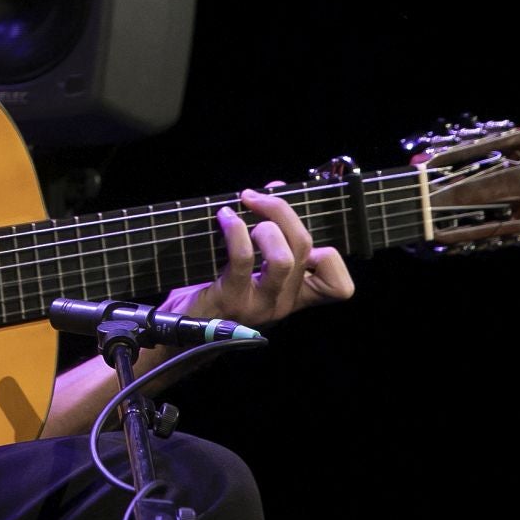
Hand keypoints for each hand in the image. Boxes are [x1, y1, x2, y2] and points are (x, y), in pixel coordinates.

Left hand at [162, 186, 354, 330]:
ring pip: (284, 258)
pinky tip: (225, 218)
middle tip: (256, 198)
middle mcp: (283, 302)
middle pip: (305, 247)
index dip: (329, 253)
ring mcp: (260, 305)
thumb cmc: (216, 290)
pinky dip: (236, 230)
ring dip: (265, 225)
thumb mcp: (251, 266)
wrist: (181, 330)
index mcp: (295, 295)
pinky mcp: (232, 300)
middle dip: (282, 210)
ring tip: (242, 216)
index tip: (294, 228)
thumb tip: (276, 189)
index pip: (339, 286)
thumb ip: (268, 232)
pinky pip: (243, 259)